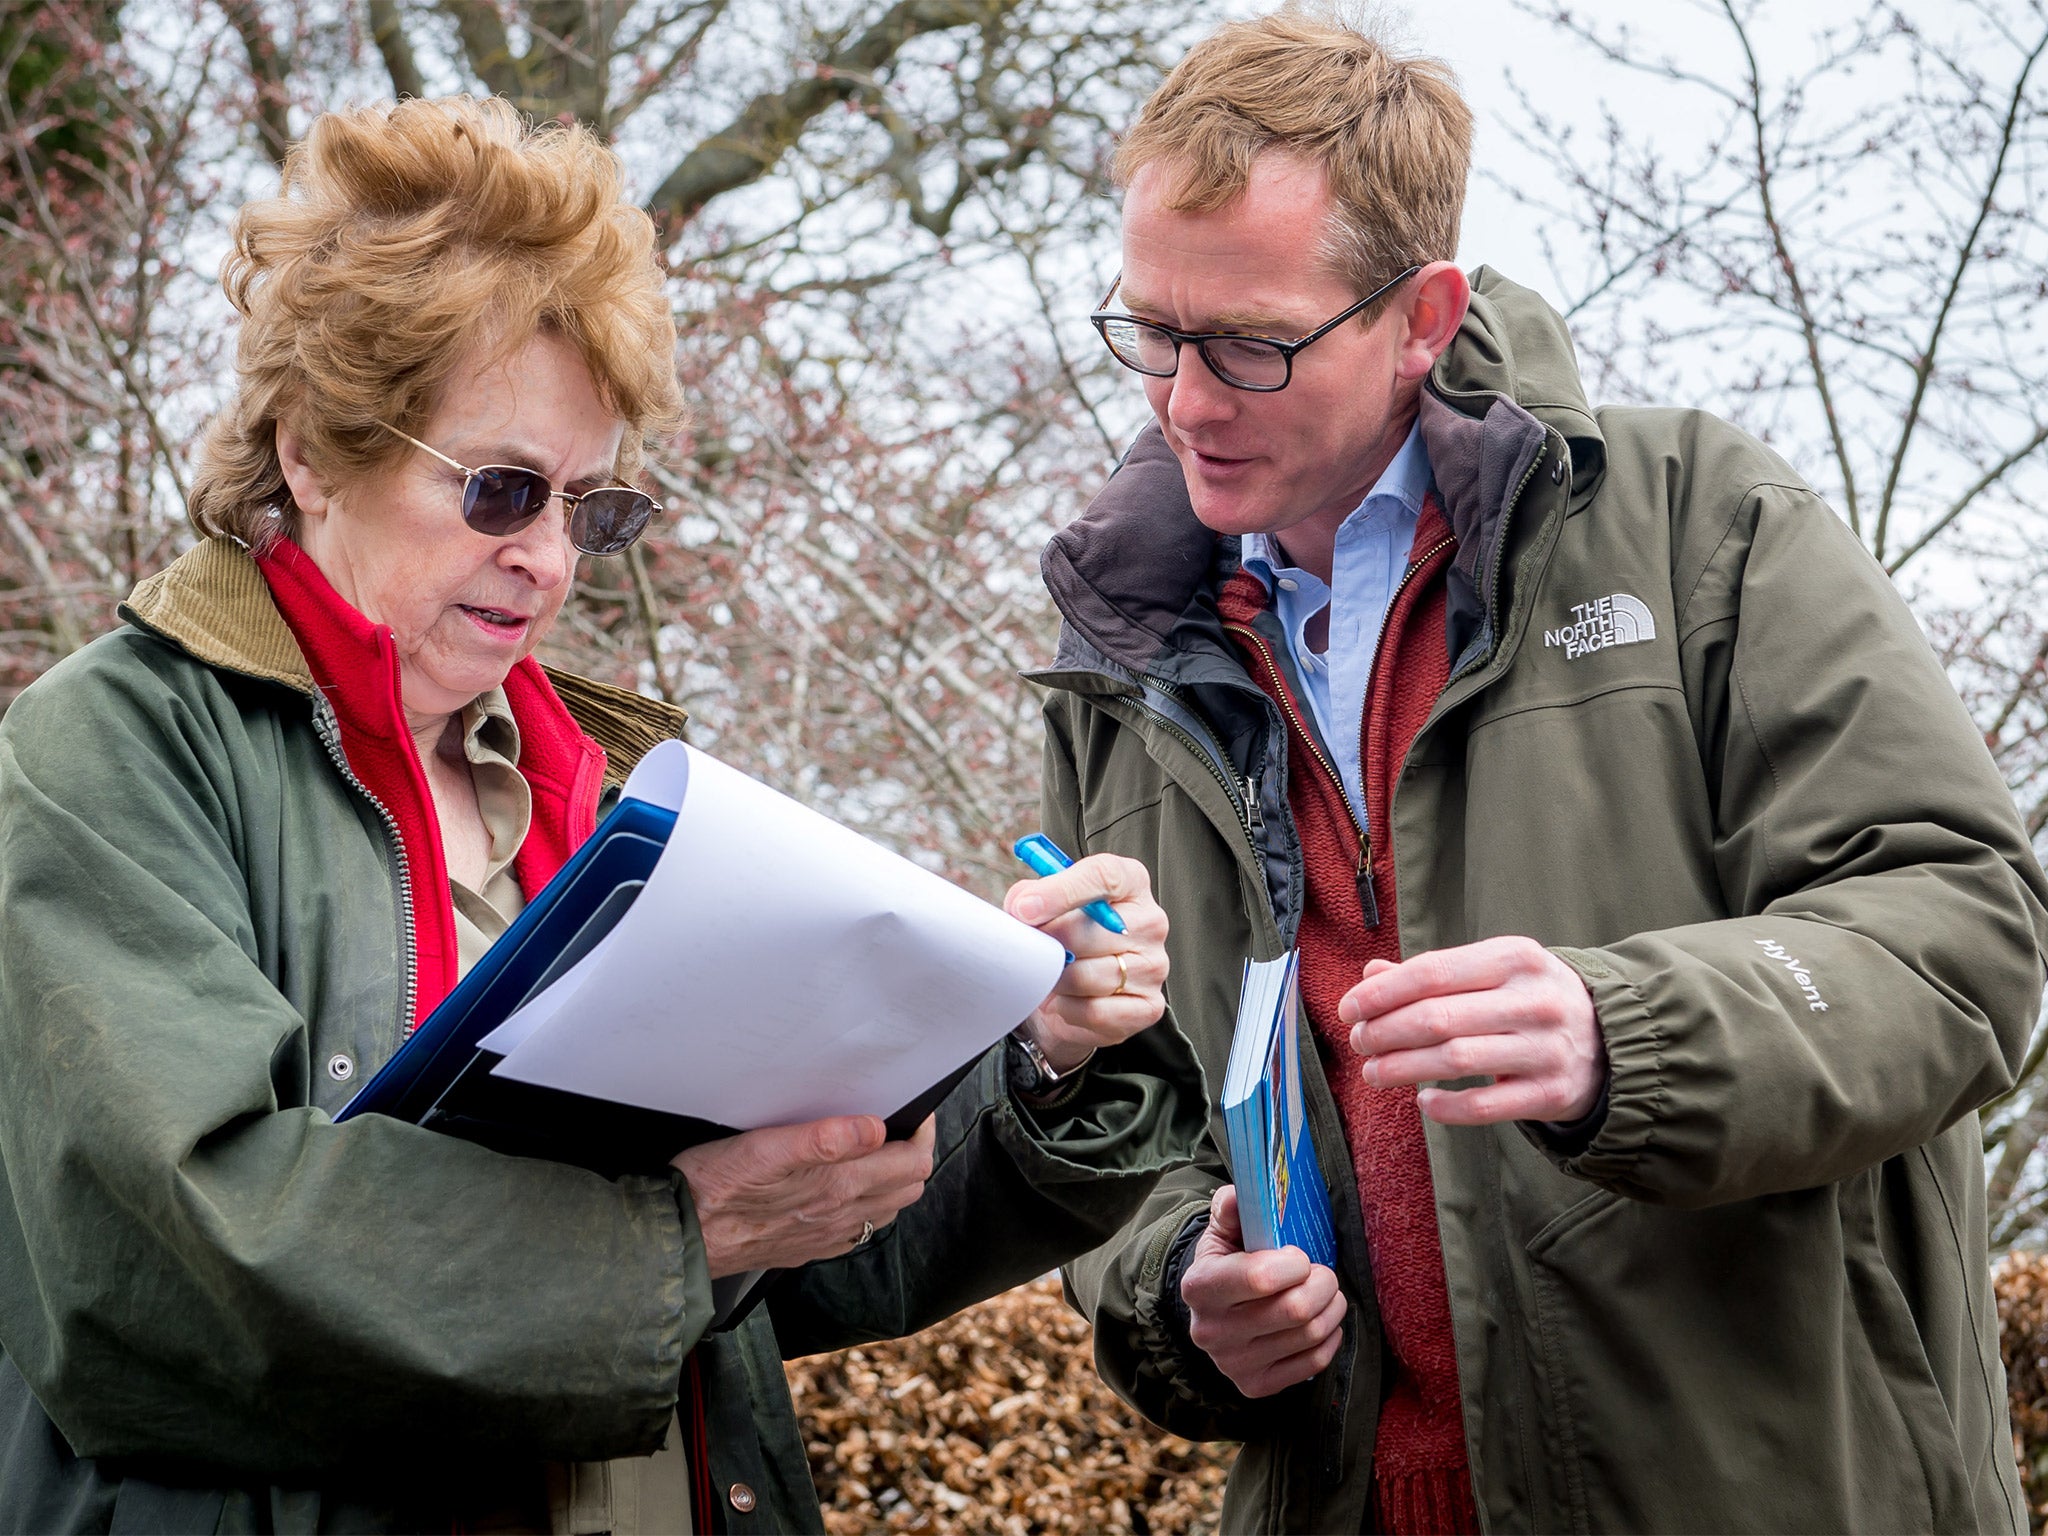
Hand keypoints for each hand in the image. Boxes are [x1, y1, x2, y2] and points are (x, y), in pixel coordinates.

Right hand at [671, 1115, 934, 1278]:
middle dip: (913, 1154)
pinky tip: (846, 1189)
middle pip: (908, 1188)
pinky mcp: (806, 1247)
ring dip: (893, 1180)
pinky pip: (856, 1230)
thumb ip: (824, 1140)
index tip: (912, 1109)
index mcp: (838, 1188)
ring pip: (886, 1211)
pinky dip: (867, 1206)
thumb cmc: (713, 1187)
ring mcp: (826, 1236)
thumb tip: (875, 1128)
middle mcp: (840, 1217)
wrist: (679, 1240)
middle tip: (900, 1124)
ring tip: (879, 1149)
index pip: (912, 1163)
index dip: (920, 1132)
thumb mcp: (763, 1150)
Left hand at [1003, 852, 1168, 1070]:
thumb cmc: (1064, 936)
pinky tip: (1065, 1001)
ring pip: (1086, 975)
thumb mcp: (1044, 905)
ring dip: (1057, 980)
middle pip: (1088, 931)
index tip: (1025, 909)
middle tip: (1033, 949)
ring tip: (1052, 975)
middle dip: (1049, 944)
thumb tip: (1023, 905)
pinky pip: (1095, 1011)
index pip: (1104, 876)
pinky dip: (1069, 1009)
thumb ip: (1029, 895)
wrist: (1075, 989)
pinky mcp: (1149, 1005)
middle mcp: (1150, 921)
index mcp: (1130, 883)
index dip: (1060, 892)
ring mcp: (1154, 965)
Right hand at [1180, 1186, 1346, 1397]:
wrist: (1214, 1313)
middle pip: (1295, 1310)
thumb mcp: (1224, 1231)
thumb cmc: (1228, 1263)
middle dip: (1323, 1284)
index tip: (1298, 1254)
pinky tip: (1320, 1322)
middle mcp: (1211, 1331)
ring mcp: (1233, 1364)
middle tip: (1324, 1273)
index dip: (1294, 1263)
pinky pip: (1314, 1363)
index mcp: (1200, 1286)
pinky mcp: (1255, 1386)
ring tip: (1327, 1294)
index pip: (1260, 1278)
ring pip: (1310, 1335)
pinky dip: (1329, 1339)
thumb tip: (1240, 1193)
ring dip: (1332, 1308)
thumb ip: (1233, 1208)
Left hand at [1341, 937, 1604, 1124]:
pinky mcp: (1552, 1093)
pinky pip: (1486, 1105)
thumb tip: (1370, 973)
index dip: (1381, 993)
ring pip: (1455, 1060)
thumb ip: (1434, 974)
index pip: (1432, 972)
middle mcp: (1533, 1000)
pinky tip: (1423, 1101)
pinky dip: (1446, 1106)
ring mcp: (1546, 1048)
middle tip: (1359, 1044)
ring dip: (1402, 1069)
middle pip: (1437, 1017)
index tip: (1348, 1010)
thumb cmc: (1532, 998)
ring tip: (1374, 1073)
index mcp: (1514, 958)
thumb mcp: (1494, 971)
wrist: (1612, 1038)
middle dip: (1384, 1032)